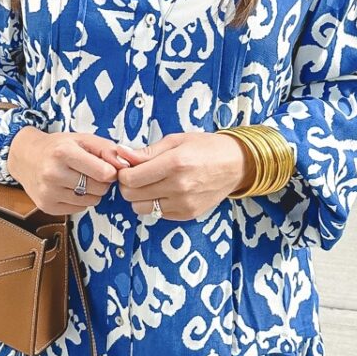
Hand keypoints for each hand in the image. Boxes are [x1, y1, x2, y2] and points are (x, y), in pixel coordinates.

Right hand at [7, 126, 127, 214]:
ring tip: (80, 179)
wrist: (25, 157)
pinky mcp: (47, 207)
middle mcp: (53, 174)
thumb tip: (125, 166)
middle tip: (92, 172)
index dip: (111, 171)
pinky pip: (79, 209)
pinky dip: (80, 200)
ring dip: (92, 192)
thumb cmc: (58, 146)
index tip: (106, 167)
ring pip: (91, 201)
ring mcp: (49, 192)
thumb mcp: (82, 139)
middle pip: (99, 189)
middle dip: (102, 182)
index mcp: (63, 153)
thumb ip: (107, 149)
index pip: (103, 173)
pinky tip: (70, 188)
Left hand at [106, 132, 250, 220]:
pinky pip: (157, 214)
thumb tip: (121, 154)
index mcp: (174, 164)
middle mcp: (179, 187)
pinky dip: (155, 204)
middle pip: (131, 196)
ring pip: (141, 209)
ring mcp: (184, 204)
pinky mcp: (188, 214)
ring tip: (151, 185)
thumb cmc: (205, 147)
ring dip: (140, 197)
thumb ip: (146, 151)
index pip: (130, 179)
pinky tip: (165, 192)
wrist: (236, 164)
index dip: (123, 173)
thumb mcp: (175, 140)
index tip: (129, 167)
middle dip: (128, 185)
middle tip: (137, 176)